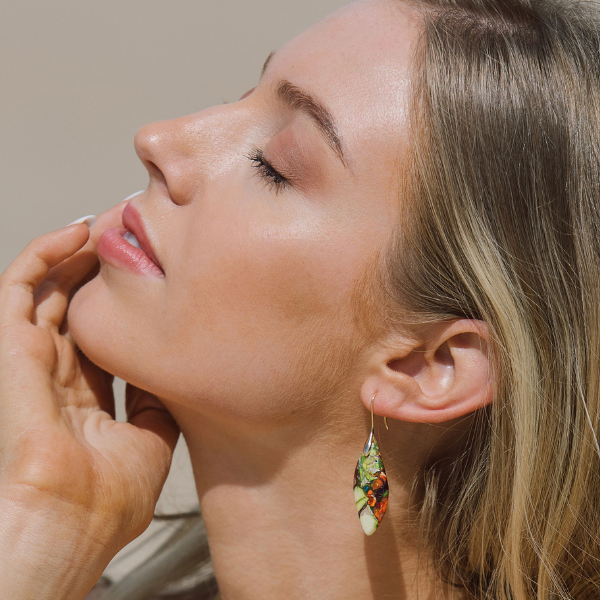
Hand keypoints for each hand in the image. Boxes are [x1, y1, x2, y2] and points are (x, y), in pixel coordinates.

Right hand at [0, 204, 179, 599]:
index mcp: (86, 397)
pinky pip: (19, 289)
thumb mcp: (152, 442)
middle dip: (101, 272)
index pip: (100, 337)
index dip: (122, 305)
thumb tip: (170, 382)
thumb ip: (157, 408)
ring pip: (47, 290)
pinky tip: (75, 233)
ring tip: (106, 226)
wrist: (74, 523)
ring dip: (74, 255)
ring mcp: (34, 360)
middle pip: (76, 307)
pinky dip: (43, 256)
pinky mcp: (13, 350)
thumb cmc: (108, 499)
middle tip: (132, 242)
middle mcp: (58, 375)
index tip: (152, 278)